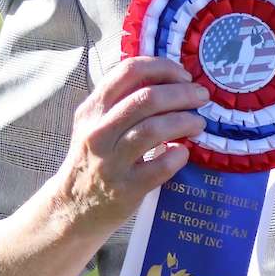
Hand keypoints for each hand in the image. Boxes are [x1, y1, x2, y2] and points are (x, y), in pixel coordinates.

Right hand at [54, 57, 207, 238]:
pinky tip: (183, 152)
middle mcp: (99, 132)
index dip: (162, 68)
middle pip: (147, 99)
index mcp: (93, 109)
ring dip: (185, 121)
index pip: (128, 71)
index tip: (183, 75)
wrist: (74, 207)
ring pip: (154, 129)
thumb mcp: (97, 124)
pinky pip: (160, 166)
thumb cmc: (94, 159)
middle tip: (201, 97)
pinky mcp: (127, 189)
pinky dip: (178, 155)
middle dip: (182, 93)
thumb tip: (171, 81)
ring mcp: (111, 162)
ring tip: (198, 123)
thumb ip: (123, 102)